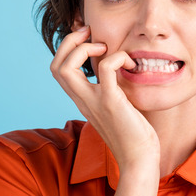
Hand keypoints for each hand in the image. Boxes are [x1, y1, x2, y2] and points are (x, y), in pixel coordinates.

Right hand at [50, 26, 159, 171]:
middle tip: (91, 35)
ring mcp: (94, 101)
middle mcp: (82, 100)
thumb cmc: (133, 135)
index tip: (88, 39)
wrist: (139, 160)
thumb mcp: (116, 107)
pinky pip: (105, 69)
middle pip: (56, 66)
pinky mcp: (111, 102)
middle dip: (69, 42)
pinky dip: (117, 57)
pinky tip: (130, 63)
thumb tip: (120, 72)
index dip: (67, 49)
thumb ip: (111, 91)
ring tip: (105, 48)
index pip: (58, 70)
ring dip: (84, 48)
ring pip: (67, 68)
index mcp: (82, 100)